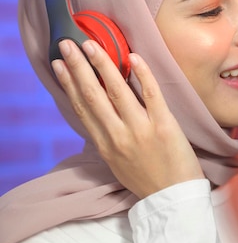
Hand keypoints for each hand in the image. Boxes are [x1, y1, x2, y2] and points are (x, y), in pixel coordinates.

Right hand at [51, 39, 204, 198]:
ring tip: (92, 45)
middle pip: (93, 95)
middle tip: (68, 44)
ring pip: (118, 92)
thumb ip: (107, 138)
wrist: (174, 198)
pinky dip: (142, 75)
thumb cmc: (147, 179)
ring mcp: (141, 130)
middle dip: (78, 67)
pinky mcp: (164, 126)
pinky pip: (152, 95)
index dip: (69, 84)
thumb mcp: (117, 162)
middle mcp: (118, 135)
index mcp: (105, 145)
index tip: (59, 64)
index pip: (82, 108)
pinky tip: (133, 57)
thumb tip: (99, 113)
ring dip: (103, 65)